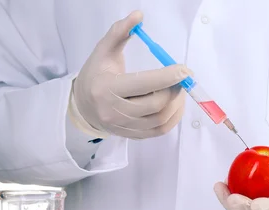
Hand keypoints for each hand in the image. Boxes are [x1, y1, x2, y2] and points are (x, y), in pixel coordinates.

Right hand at [70, 11, 191, 138]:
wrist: (83, 106)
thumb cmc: (96, 75)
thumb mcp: (103, 51)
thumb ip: (120, 32)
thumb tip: (139, 15)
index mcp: (106, 88)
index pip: (143, 84)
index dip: (167, 77)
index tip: (184, 70)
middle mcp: (114, 111)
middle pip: (156, 104)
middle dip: (174, 90)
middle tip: (182, 78)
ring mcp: (124, 126)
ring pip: (161, 119)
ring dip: (177, 104)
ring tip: (179, 90)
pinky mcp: (133, 135)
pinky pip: (160, 130)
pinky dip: (173, 117)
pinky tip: (175, 104)